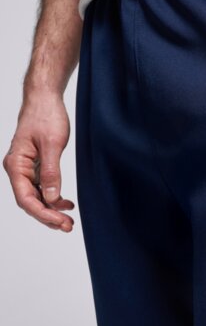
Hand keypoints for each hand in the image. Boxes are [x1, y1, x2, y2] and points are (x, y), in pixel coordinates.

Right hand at [3, 91, 74, 232]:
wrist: (46, 98)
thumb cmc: (46, 116)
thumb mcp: (52, 144)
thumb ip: (51, 172)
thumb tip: (51, 199)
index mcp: (16, 164)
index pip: (25, 198)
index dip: (43, 214)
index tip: (60, 223)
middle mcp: (18, 169)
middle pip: (30, 201)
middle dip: (48, 216)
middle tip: (68, 226)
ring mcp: (26, 168)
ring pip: (36, 196)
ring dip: (51, 209)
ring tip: (68, 220)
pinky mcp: (36, 165)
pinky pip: (42, 187)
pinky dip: (53, 197)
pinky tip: (66, 203)